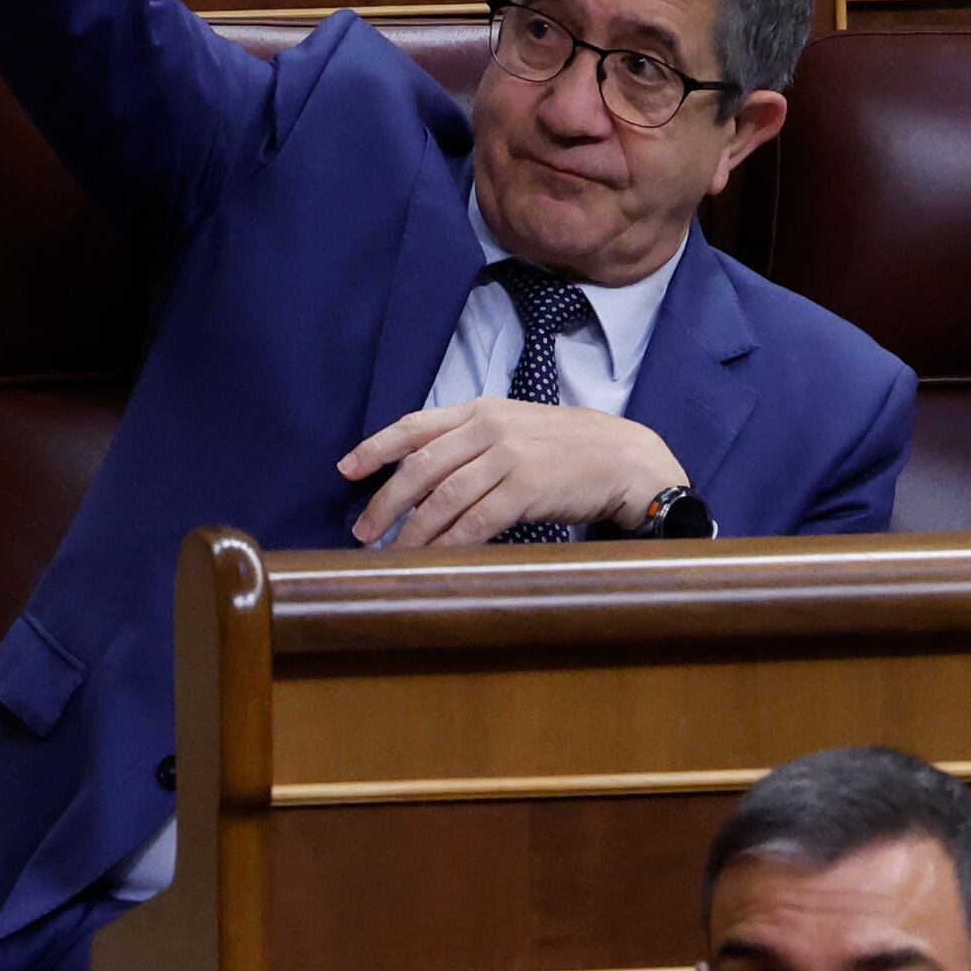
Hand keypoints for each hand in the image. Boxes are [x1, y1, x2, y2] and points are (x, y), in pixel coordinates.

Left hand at [339, 399, 687, 545]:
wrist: (625, 458)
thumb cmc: (569, 448)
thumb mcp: (517, 427)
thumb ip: (474, 442)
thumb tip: (426, 478)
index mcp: (480, 410)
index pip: (415, 426)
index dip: (376, 448)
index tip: (346, 470)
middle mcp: (489, 428)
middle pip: (421, 467)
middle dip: (386, 502)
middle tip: (363, 531)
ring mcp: (508, 457)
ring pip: (443, 498)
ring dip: (413, 531)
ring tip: (392, 553)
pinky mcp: (527, 488)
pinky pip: (476, 521)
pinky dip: (450, 544)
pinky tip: (434, 560)